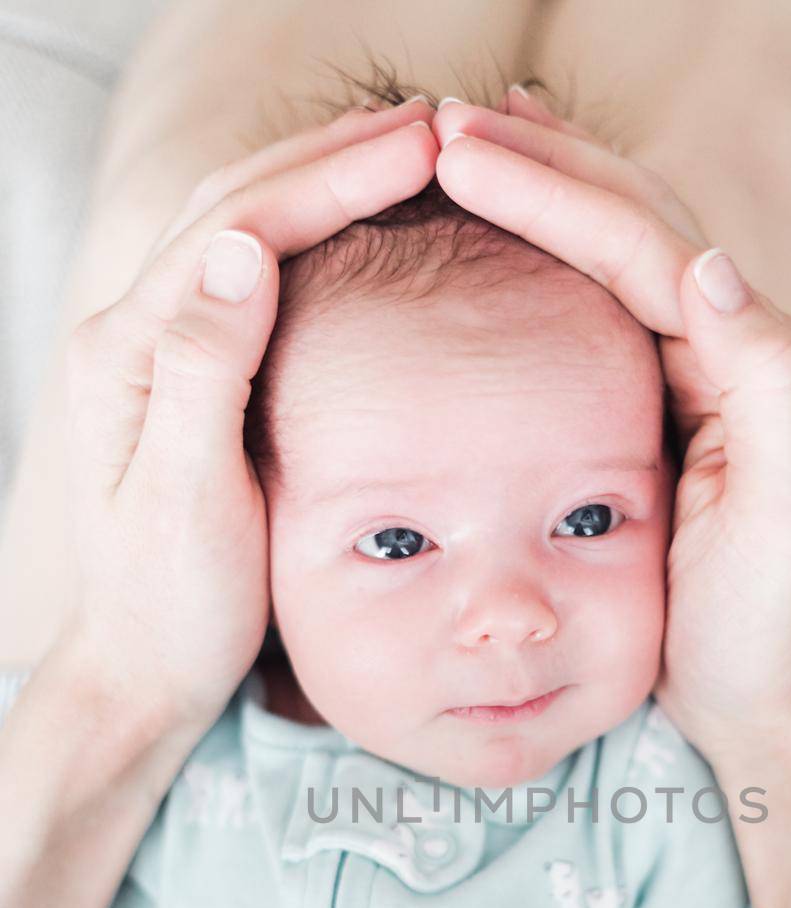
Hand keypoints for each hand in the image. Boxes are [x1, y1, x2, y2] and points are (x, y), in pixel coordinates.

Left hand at [62, 98, 437, 737]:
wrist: (145, 667)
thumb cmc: (171, 604)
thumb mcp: (188, 498)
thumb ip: (204, 371)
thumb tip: (244, 247)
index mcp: (128, 353)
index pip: (236, 228)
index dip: (329, 180)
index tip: (418, 147)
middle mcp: (134, 333)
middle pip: (236, 204)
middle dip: (332, 158)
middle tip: (432, 127)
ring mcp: (159, 350)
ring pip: (242, 228)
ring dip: (322, 182)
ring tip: (408, 153)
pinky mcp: (190, 375)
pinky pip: (252, 276)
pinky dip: (311, 234)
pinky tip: (361, 226)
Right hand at [432, 91, 790, 741]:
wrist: (764, 702)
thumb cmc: (769, 623)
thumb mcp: (787, 514)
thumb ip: (770, 384)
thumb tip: (708, 262)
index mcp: (743, 361)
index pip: (643, 243)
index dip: (552, 190)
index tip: (459, 154)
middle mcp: (717, 354)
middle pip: (627, 224)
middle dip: (540, 167)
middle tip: (446, 125)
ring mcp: (681, 385)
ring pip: (606, 260)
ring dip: (539, 199)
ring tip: (462, 153)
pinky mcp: (646, 424)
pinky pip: (587, 321)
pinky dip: (538, 273)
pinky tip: (492, 259)